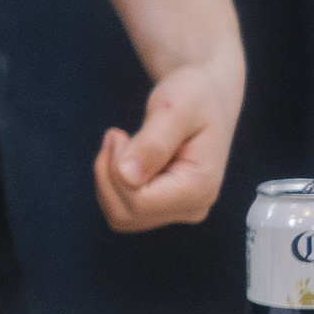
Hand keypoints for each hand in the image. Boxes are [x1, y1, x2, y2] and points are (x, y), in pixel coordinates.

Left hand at [94, 56, 241, 231]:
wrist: (206, 97)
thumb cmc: (194, 97)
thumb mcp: (175, 109)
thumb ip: (153, 142)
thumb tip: (128, 176)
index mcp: (199, 187)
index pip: (138, 202)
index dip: (115, 170)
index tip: (118, 134)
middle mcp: (191, 207)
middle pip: (125, 213)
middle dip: (107, 174)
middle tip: (115, 136)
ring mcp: (178, 211)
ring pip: (120, 216)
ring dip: (107, 179)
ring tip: (121, 143)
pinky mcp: (165, 207)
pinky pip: (123, 210)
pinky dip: (112, 185)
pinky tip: (124, 158)